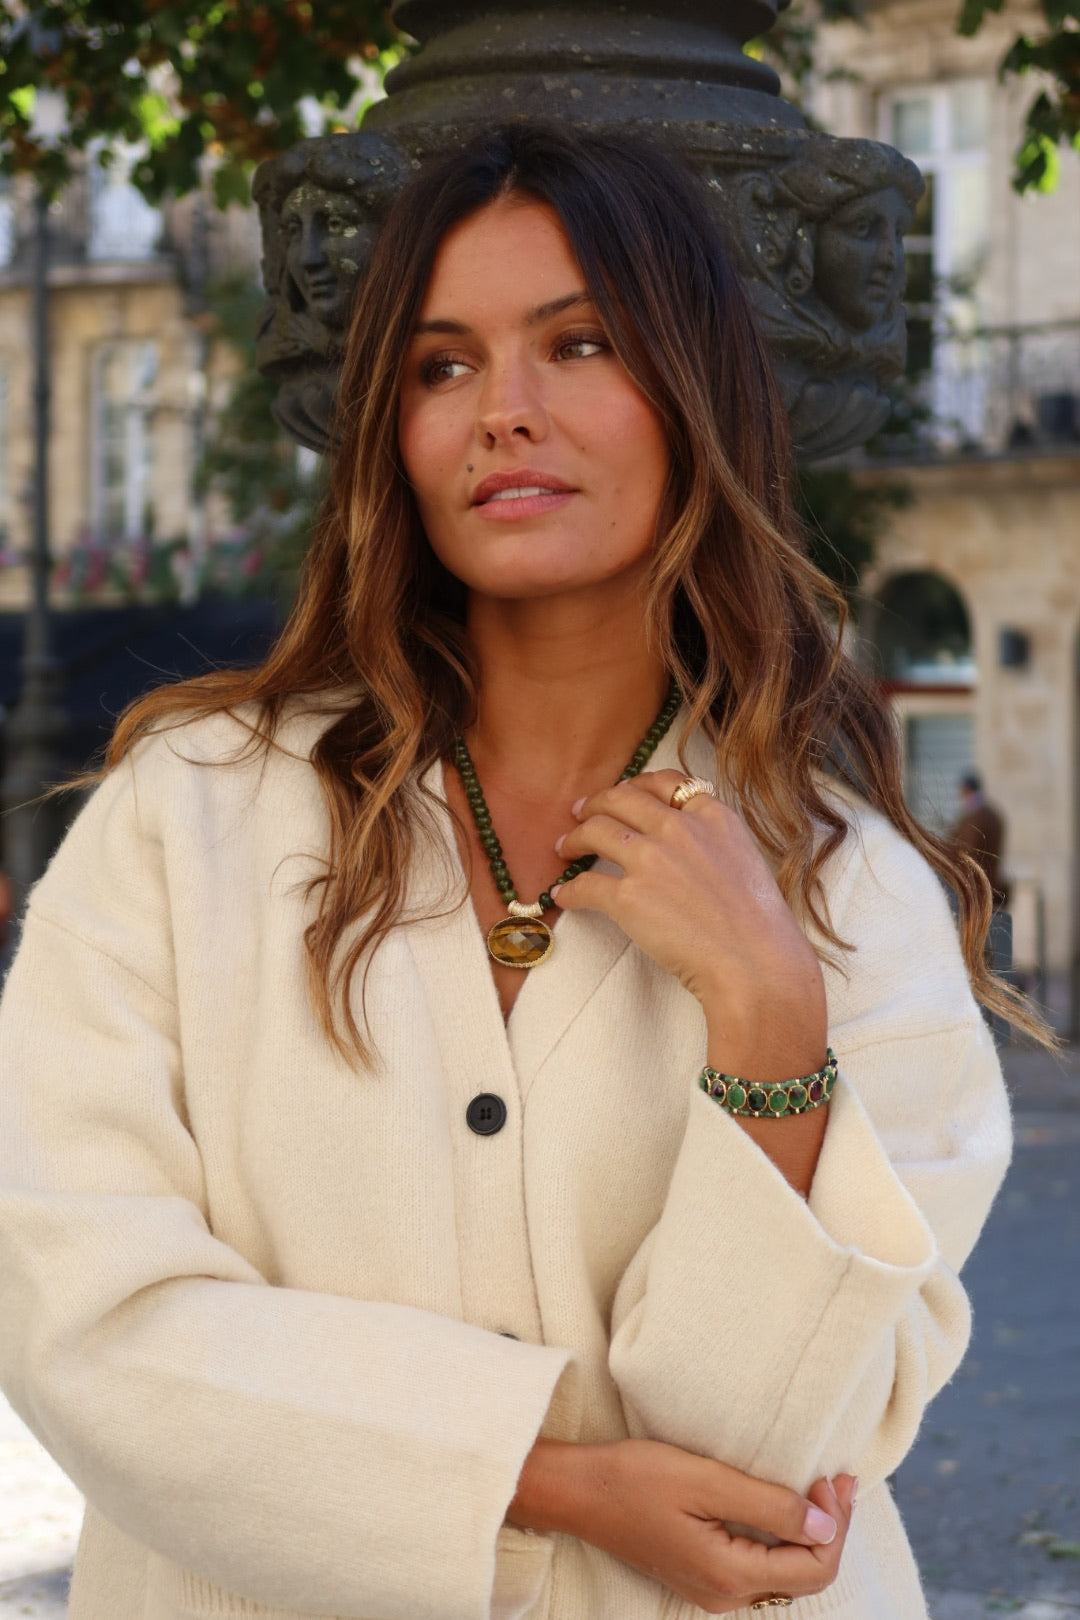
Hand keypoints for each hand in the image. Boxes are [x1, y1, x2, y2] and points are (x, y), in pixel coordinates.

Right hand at [508, 1437, 856, 1613]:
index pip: (815, 1568)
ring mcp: (712, 1589)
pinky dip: (783, 1537)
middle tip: (834, 1477)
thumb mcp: (706, 1481)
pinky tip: (784, 1504)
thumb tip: (827, 1525)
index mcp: (729, 1576)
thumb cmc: (635, 1479)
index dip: (835, 1524)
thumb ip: (769, 1506)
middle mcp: (725, 1595)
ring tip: (818, 1487)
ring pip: (785, 1574)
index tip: (830, 1475)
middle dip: (830, 1527)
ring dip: (810, 1532)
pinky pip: (761, 1566)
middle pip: (806, 1576)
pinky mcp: (702, 1574)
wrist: (578, 1491)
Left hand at [552, 770, 826, 1079]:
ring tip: (565, 848)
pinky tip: (564, 895)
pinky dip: (570, 890)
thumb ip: (714, 842)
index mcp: (712, 816)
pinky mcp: (628, 897)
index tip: (622, 794)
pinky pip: (585, 885)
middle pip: (621, 799)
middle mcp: (679, 828)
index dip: (636, 786)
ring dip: (574, 838)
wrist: (757, 965)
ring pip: (596, 831)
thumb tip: (689, 848)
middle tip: (580, 813)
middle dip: (595, 803)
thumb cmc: (761, 927)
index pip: (664, 782)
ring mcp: (651, 860)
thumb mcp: (746, 860)